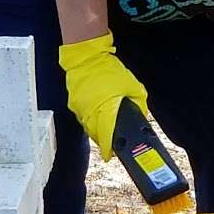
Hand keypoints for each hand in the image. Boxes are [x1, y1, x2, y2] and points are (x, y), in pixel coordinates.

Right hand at [59, 32, 148, 160]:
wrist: (86, 58)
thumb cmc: (109, 70)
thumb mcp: (132, 85)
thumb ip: (138, 101)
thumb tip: (140, 114)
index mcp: (106, 107)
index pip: (106, 134)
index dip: (108, 148)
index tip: (110, 155)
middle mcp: (91, 110)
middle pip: (96, 134)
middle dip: (104, 139)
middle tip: (111, 142)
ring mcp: (79, 108)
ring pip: (88, 127)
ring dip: (97, 130)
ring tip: (105, 129)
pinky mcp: (73, 103)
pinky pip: (82, 117)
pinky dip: (90, 119)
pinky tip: (96, 115)